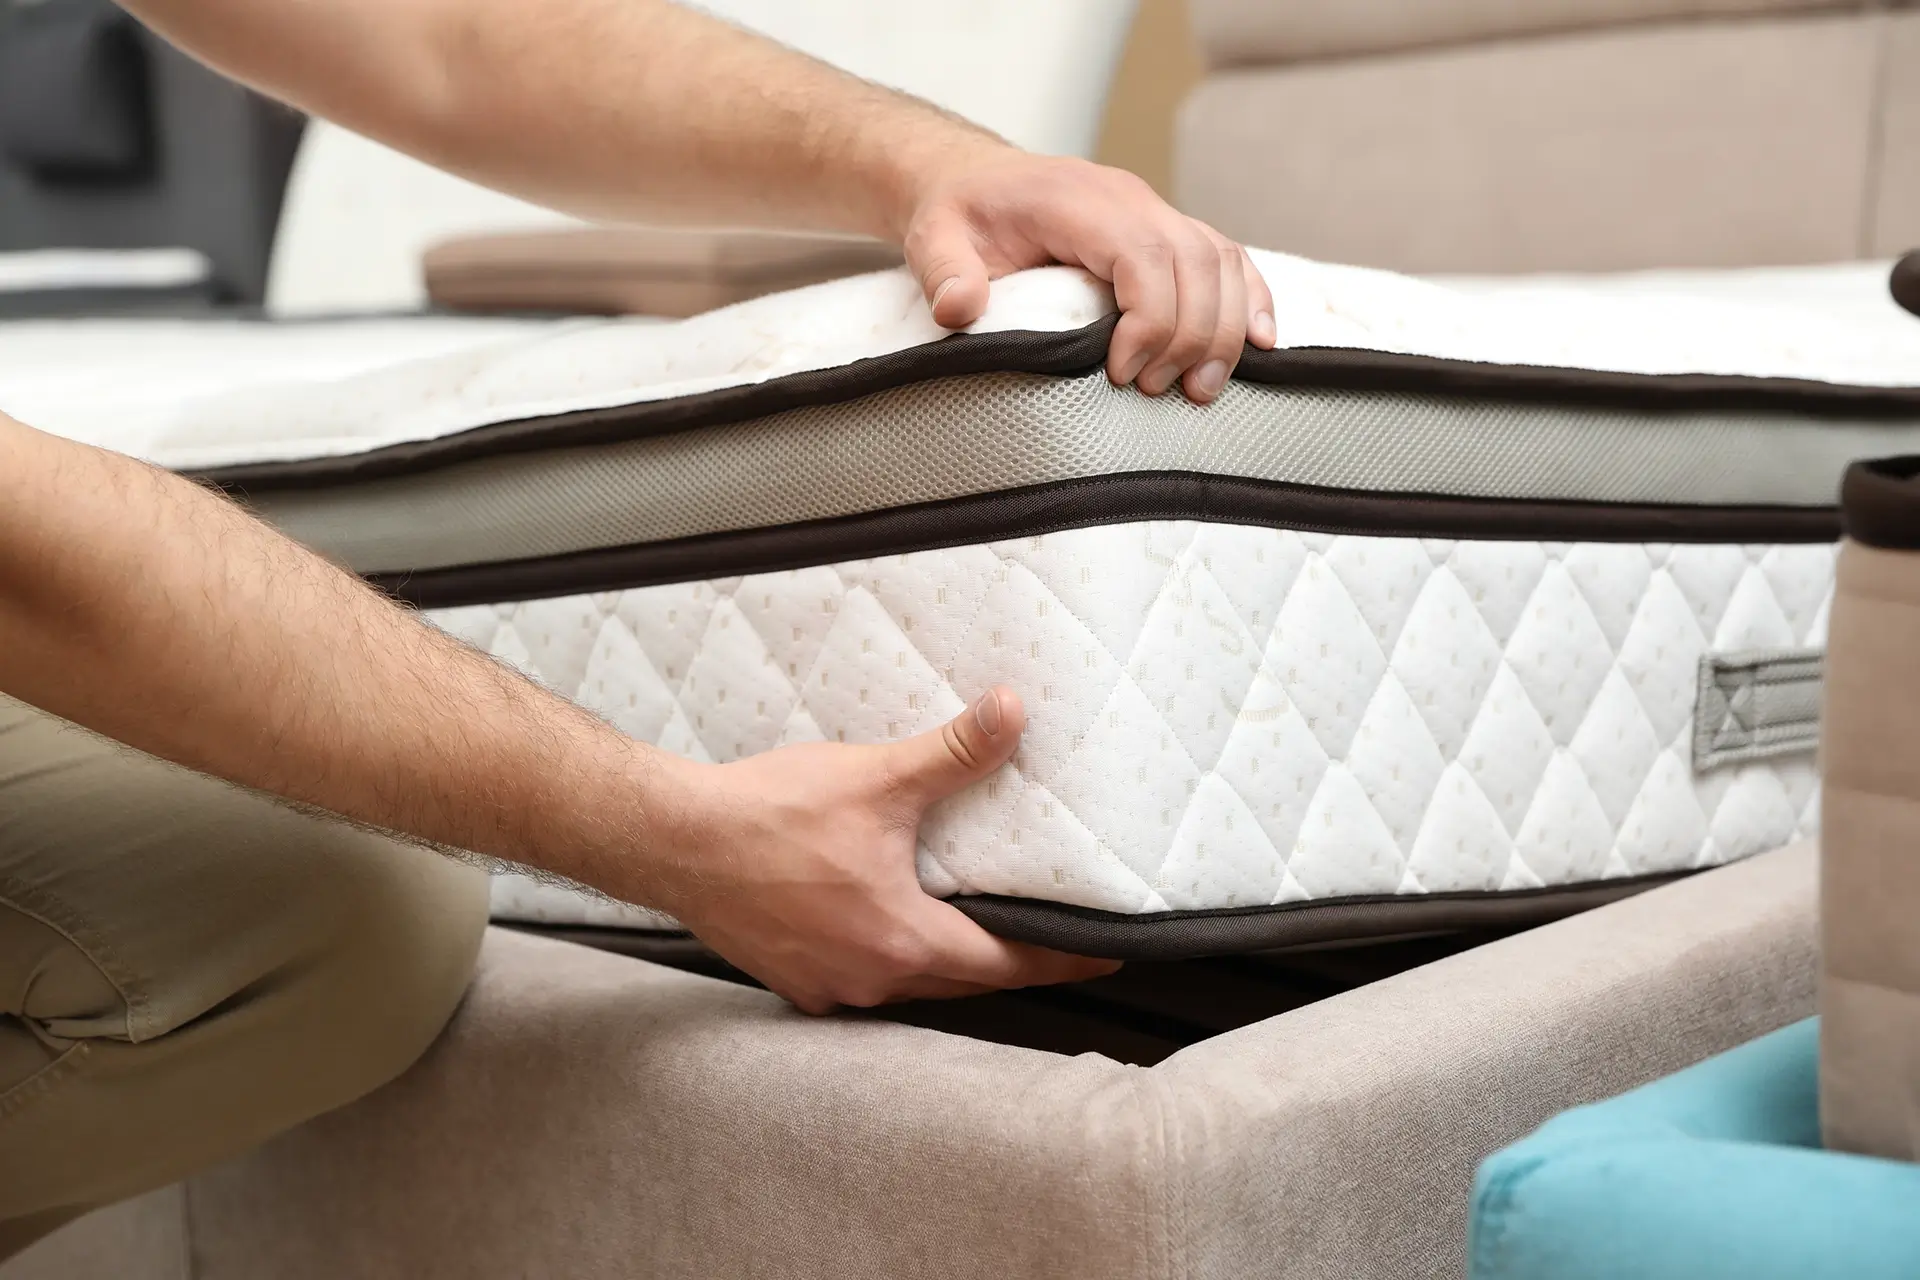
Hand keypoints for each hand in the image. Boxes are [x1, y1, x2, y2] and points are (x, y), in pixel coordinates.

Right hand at [648, 687, 1118, 1013]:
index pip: (1011, 964)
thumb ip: (954, 752)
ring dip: (946, 958)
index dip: (1064, 957)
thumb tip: (1012, 713)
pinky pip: (862, 980)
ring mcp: (829, 987)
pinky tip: (888, 924)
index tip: (1105, 954)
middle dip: (1010, 959)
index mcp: (906, 943)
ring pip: (912, 984)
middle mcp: (872, 981)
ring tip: (974, 925)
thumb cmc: (771, 814)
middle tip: (1051, 936)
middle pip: (965, 981)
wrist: (675, 841)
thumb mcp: (878, 779)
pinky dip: (890, 956)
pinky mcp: (793, 980)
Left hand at [899, 148, 1276, 403]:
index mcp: (1080, 200)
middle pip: (1196, 263)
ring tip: (1198, 390)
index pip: (1145, 255)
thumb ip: (944, 272)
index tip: (1121, 373)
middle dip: (1190, 337)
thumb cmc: (960, 216)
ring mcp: (1156, 211)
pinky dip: (1250, 301)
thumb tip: (958, 309)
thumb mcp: (934, 239)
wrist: (975, 183)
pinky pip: (1228, 259)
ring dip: (1224, 331)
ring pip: (1222, 262)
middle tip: (1154, 392)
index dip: (1150, 319)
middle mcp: (1131, 199)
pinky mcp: (1169, 231)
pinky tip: (1259, 343)